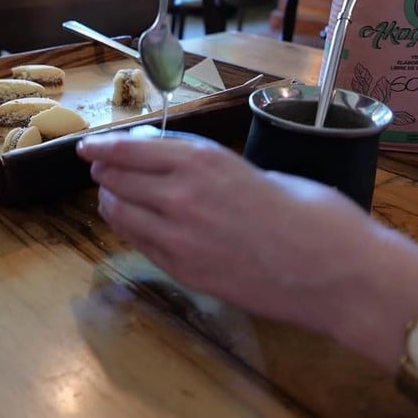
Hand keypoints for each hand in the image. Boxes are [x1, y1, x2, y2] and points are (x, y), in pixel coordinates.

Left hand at [75, 130, 417, 354]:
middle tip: (100, 171)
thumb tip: (163, 161)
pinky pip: (138, 242)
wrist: (330, 267)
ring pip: (119, 211)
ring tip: (110, 196)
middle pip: (117, 179)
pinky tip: (130, 223)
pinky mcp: (180, 269)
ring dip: (110, 201)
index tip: (86, 148)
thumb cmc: (304, 209)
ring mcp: (175, 235)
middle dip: (105, 173)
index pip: (129, 150)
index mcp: (200, 159)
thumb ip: (201, 167)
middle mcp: (178, 193)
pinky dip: (127, 228)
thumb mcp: (247, 169)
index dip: (102, 149)